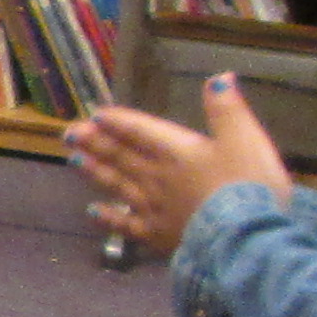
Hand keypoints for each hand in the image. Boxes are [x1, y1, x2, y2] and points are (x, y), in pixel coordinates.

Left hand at [65, 75, 288, 255]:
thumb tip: (218, 77)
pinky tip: (93, 211)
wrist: (245, 239)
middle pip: (121, 156)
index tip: (96, 114)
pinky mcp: (157, 236)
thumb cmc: (248, 187)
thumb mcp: (245, 139)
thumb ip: (227, 109)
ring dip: (95, 172)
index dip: (119, 121)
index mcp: (177, 151)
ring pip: (118, 185)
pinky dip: (109, 217)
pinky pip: (126, 225)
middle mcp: (157, 177)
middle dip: (95, 143)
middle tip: (69, 134)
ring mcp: (154, 208)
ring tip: (73, 161)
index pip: (141, 131)